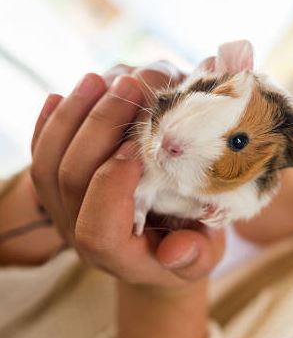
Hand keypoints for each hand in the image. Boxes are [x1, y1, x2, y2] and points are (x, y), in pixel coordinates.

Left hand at [30, 61, 223, 291]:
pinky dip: (50, 121)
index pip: (98, 228)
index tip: (142, 145)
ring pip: (48, 161)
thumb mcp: (206, 258)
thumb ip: (194, 258)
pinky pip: (41, 153)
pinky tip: (66, 94)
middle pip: (71, 179)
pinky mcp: (57, 187)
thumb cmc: (191, 246)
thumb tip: (174, 251)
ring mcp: (63, 209)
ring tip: (100, 79)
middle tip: (130, 87)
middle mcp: (81, 233)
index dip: (113, 184)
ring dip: (73, 115)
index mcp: (120, 255)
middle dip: (98, 127)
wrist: (163, 244)